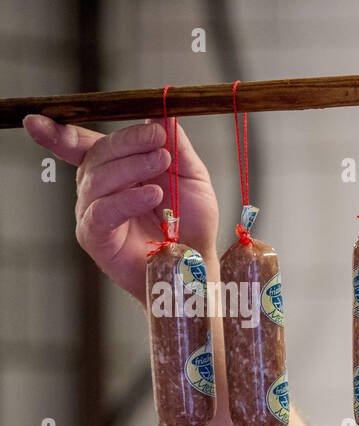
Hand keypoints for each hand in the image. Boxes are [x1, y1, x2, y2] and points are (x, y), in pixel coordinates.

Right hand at [22, 114, 220, 304]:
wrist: (198, 259)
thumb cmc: (191, 220)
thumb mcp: (190, 174)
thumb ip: (176, 144)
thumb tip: (161, 112)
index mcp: (113, 169)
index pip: (81, 144)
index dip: (59, 132)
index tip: (37, 120)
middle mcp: (96, 188)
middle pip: (96, 155)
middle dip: (127, 143)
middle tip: (158, 140)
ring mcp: (93, 213)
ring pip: (98, 180)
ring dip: (132, 166)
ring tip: (162, 161)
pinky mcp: (96, 238)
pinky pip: (103, 212)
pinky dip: (127, 199)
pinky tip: (152, 194)